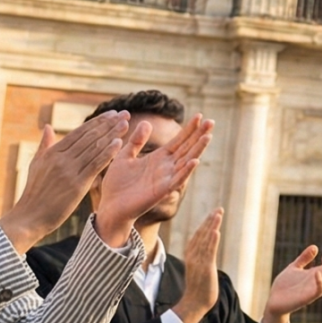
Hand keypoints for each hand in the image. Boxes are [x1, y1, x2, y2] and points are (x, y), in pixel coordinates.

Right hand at [0, 112, 129, 252]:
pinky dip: (107, 152)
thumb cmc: (35, 192)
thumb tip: (48, 126)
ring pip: (94, 148)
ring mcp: (69, 170)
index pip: (79, 132)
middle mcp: (61, 158)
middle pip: (89, 137)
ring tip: (126, 124)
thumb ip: (45, 145)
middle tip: (125, 114)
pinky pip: (95, 164)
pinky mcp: (76, 184)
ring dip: (112, 134)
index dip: (97, 122)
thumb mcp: (36, 165)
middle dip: (109, 124)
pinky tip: (119, 143)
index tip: (112, 113)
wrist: (30, 216)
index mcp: (52, 152)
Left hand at [94, 116, 213, 247]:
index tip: (199, 116)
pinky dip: (186, 171)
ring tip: (208, 137)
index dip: (189, 129)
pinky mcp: (161, 191)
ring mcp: (166, 178)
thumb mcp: (124, 156)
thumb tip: (146, 122)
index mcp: (158, 158)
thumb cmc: (116, 184)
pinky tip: (194, 161)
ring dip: (197, 149)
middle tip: (211, 121)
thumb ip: (136, 141)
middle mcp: (166, 167)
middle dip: (199, 135)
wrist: (110, 206)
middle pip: (187, 148)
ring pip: (186, 161)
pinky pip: (176, 179)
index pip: (178, 141)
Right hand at [172, 209, 222, 322]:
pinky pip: (209, 252)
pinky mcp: (205, 268)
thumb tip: (208, 253)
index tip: (213, 214)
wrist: (194, 304)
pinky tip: (216, 231)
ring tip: (218, 214)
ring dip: (212, 226)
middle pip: (201, 235)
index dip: (205, 225)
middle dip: (210, 221)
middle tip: (219, 209)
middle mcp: (193, 257)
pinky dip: (211, 240)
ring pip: (205, 240)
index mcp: (191, 256)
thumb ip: (202, 259)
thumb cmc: (198, 289)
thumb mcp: (199, 270)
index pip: (198, 236)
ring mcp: (198, 262)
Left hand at [261, 244, 321, 322]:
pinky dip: (320, 282)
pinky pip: (319, 291)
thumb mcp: (294, 267)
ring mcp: (313, 290)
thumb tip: (315, 247)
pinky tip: (316, 272)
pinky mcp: (308, 298)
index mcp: (315, 274)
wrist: (274, 301)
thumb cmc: (284, 285)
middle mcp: (317, 282)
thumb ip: (304, 258)